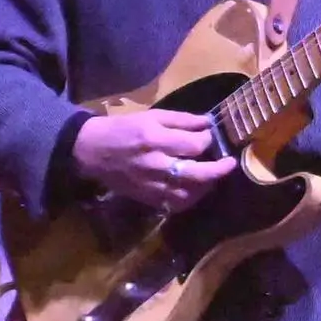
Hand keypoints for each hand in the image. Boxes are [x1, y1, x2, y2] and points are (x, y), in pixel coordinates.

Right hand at [75, 108, 231, 212]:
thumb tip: (208, 123)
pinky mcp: (146, 198)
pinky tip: (195, 189)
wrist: (90, 151)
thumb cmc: (122, 128)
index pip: (194, 145)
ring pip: (188, 194)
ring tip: (212, 176)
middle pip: (196, 174)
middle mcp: (155, 164)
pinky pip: (175, 205)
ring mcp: (151, 185)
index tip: (210, 136)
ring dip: (206, 186)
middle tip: (230, 163)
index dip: (208, 141)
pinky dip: (190, 199)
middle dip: (218, 170)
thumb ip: (181, 120)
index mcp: (155, 139)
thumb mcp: (151, 116)